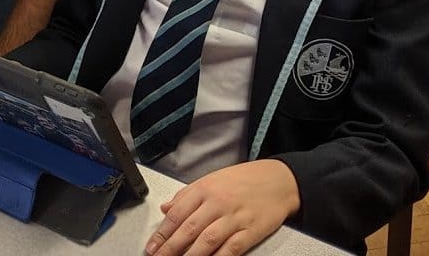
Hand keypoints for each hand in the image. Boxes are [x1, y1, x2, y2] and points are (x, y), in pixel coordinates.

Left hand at [144, 160, 299, 255]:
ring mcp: (234, 218)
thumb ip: (187, 195)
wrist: (277, 180)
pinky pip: (230, 249)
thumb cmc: (243, 180)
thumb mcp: (212, 179)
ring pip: (206, 241)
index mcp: (204, 188)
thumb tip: (165, 208)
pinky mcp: (250, 231)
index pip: (177, 213)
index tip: (151, 247)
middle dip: (170, 248)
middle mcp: (217, 202)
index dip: (162, 233)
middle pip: (188, 229)